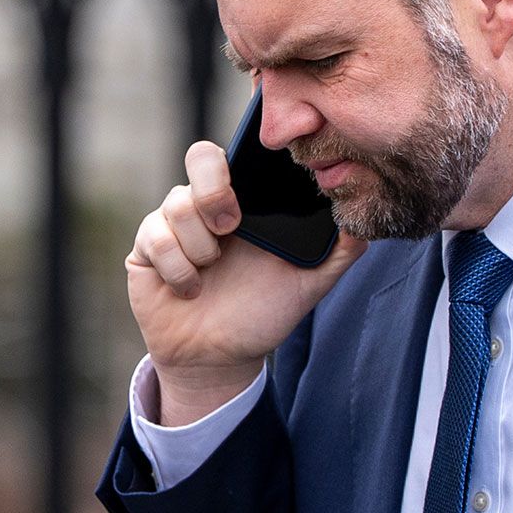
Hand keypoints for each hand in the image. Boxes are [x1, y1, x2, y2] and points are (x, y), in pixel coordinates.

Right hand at [127, 139, 366, 422]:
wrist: (220, 359)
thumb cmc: (262, 314)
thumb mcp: (309, 284)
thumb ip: (339, 251)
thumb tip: (366, 222)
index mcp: (245, 202)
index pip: (239, 153)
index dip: (243, 152)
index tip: (255, 180)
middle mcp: (206, 204)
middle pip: (200, 156)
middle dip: (215, 191)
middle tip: (232, 226)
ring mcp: (173, 224)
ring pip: (177, 204)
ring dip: (200, 246)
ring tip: (212, 272)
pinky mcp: (145, 249)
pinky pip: (155, 237)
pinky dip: (178, 268)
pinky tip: (191, 290)